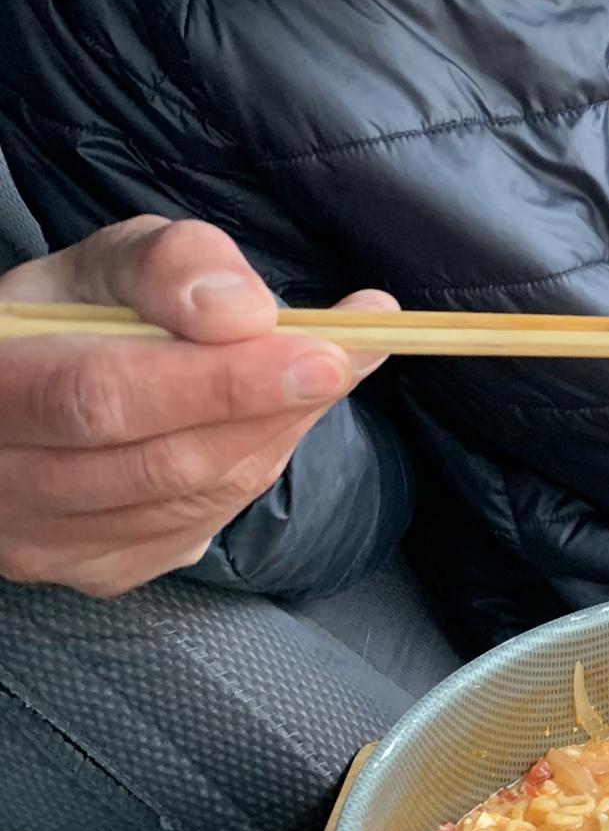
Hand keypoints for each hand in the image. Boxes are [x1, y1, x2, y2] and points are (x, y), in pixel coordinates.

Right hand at [0, 216, 394, 598]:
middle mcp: (3, 483)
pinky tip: (279, 417)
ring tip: (328, 369)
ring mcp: (46, 543)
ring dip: (276, 434)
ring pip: (191, 500)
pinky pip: (200, 526)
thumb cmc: (78, 311)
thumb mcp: (112, 259)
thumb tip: (243, 314)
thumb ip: (171, 266)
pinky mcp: (98, 570)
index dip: (221, 382)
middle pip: (159, 462)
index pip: (104, 398)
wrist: (38, 381)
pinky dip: (256, 466)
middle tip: (352, 356)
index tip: (322, 352)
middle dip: (270, 409)